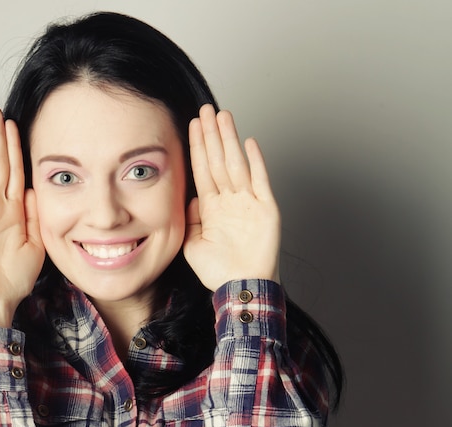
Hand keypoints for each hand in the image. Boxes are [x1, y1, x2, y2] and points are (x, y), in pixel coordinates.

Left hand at [184, 104, 280, 290]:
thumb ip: (189, 218)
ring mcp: (248, 202)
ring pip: (237, 164)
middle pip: (219, 160)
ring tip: (223, 116)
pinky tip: (250, 143)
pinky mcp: (266, 209)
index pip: (203, 170)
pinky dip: (256, 162)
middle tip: (206, 110)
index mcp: (212, 207)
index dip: (198, 147)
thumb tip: (189, 199)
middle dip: (212, 135)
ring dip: (230, 140)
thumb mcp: (192, 243)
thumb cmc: (218, 270)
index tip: (193, 126)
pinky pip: (261, 181)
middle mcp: (230, 200)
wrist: (241, 286)